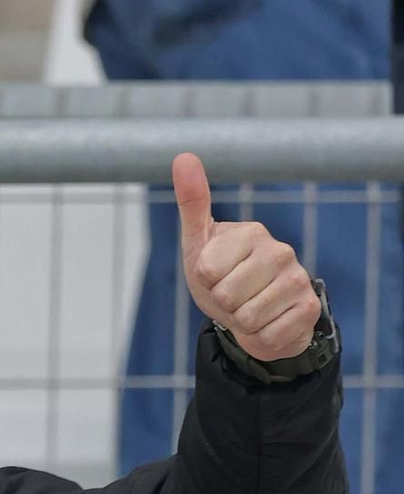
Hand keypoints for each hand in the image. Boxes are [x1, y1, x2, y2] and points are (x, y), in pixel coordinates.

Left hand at [173, 152, 321, 362]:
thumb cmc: (222, 275)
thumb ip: (192, 203)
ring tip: (249, 308)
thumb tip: (183, 156)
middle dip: (223, 305)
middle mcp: (280, 250)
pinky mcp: (309, 308)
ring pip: (247, 318)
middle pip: (227, 296)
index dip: (205, 283)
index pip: (206, 271)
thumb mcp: (199, 243)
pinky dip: (260, 337)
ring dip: (242, 322)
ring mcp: (299, 278)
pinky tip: (269, 321)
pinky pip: (267, 336)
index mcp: (251, 232)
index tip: (216, 277)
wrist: (256, 314)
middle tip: (233, 297)